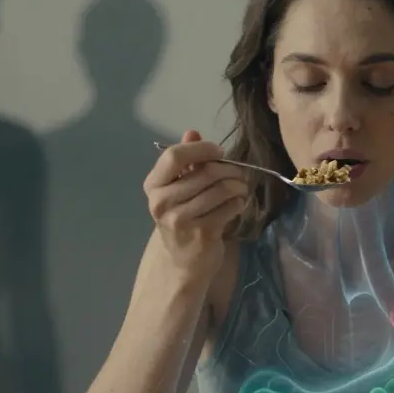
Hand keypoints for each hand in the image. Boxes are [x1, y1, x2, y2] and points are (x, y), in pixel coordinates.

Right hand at [144, 129, 249, 274]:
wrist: (184, 259)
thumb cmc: (183, 217)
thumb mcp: (179, 187)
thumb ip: (186, 159)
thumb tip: (193, 132)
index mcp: (153, 185)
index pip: (174, 156)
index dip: (201, 149)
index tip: (219, 151)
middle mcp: (162, 202)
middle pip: (205, 172)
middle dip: (230, 170)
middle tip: (239, 174)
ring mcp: (180, 220)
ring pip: (221, 189)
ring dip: (238, 186)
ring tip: (240, 188)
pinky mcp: (202, 234)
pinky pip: (229, 207)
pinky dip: (239, 202)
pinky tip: (237, 204)